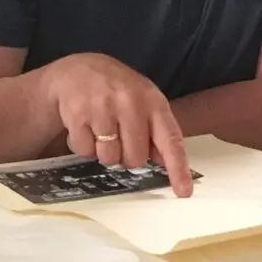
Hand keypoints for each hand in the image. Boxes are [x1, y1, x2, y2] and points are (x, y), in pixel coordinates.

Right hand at [42, 53, 192, 196]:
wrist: (77, 70)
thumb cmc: (116, 91)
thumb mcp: (143, 101)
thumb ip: (156, 129)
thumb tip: (165, 162)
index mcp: (153, 101)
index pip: (170, 140)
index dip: (177, 168)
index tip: (184, 192)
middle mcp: (130, 103)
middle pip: (135, 158)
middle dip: (127, 156)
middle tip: (119, 138)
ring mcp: (103, 108)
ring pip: (109, 158)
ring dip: (104, 152)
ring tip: (101, 130)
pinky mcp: (78, 114)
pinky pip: (85, 151)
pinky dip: (84, 145)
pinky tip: (85, 126)